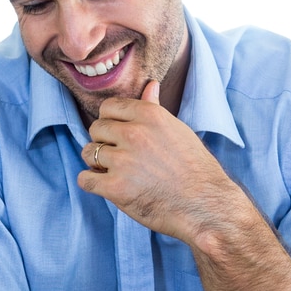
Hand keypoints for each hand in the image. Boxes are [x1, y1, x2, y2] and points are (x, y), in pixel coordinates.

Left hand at [80, 81, 251, 244]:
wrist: (205, 205)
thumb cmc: (194, 168)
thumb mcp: (178, 130)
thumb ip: (155, 108)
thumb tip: (150, 85)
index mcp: (149, 115)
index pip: (108, 107)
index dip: (111, 122)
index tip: (120, 136)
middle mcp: (134, 133)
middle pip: (96, 128)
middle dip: (103, 142)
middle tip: (119, 157)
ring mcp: (123, 161)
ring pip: (88, 152)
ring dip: (96, 163)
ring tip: (115, 172)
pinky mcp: (115, 188)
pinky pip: (85, 179)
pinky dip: (92, 183)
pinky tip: (107, 186)